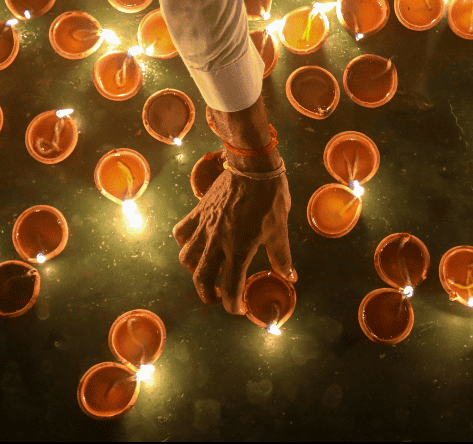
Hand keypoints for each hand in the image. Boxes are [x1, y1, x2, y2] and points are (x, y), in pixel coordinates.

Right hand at [173, 167, 295, 314]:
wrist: (252, 165)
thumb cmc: (269, 196)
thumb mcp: (279, 228)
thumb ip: (281, 255)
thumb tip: (289, 276)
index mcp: (239, 248)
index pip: (230, 287)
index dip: (232, 304)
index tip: (238, 308)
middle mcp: (217, 241)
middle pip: (201, 279)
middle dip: (208, 294)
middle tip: (218, 297)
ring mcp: (204, 226)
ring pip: (187, 258)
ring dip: (195, 271)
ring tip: (206, 272)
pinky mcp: (198, 212)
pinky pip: (182, 233)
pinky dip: (185, 243)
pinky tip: (196, 244)